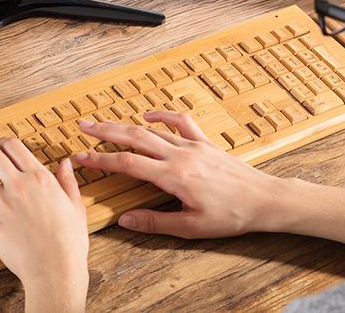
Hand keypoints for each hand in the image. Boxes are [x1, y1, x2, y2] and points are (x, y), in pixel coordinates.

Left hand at [0, 138, 87, 312]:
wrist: (56, 270)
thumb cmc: (69, 242)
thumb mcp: (75, 206)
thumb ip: (67, 181)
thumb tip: (65, 163)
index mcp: (39, 178)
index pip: (13, 146)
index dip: (3, 142)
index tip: (0, 146)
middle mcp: (18, 186)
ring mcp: (1, 205)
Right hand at [75, 111, 288, 238]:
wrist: (264, 200)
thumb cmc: (231, 216)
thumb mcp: (191, 228)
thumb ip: (155, 223)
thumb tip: (125, 220)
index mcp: (173, 177)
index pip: (128, 163)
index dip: (101, 159)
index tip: (80, 157)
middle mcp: (180, 155)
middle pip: (134, 137)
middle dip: (105, 132)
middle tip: (82, 127)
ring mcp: (192, 145)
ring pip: (152, 130)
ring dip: (126, 125)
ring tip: (106, 122)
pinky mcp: (204, 143)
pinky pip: (179, 122)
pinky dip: (161, 116)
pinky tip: (148, 116)